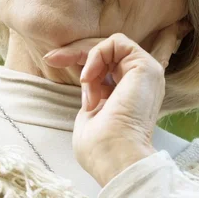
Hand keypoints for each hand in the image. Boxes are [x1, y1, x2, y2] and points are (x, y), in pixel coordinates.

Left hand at [43, 21, 191, 186]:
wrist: (115, 156)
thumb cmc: (100, 147)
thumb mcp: (90, 114)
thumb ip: (93, 94)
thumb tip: (89, 82)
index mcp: (130, 93)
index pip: (107, 64)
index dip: (79, 57)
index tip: (51, 61)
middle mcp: (141, 81)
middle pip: (107, 51)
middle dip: (76, 52)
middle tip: (51, 59)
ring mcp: (146, 72)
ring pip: (111, 45)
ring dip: (89, 60)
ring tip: (86, 86)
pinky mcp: (146, 66)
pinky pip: (117, 42)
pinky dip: (98, 54)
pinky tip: (90, 77)